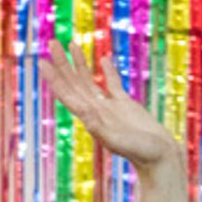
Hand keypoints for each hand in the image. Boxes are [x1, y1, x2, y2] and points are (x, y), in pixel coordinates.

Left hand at [40, 40, 181, 171]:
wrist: (158, 158)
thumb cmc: (140, 153)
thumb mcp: (118, 141)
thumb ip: (101, 128)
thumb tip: (85, 114)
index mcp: (92, 119)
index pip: (68, 95)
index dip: (55, 79)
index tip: (43, 62)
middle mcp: (97, 113)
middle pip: (75, 84)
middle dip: (63, 64)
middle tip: (52, 43)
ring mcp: (110, 108)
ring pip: (90, 82)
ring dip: (79, 65)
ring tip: (71, 44)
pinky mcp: (125, 106)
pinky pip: (113, 84)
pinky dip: (107, 71)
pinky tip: (103, 60)